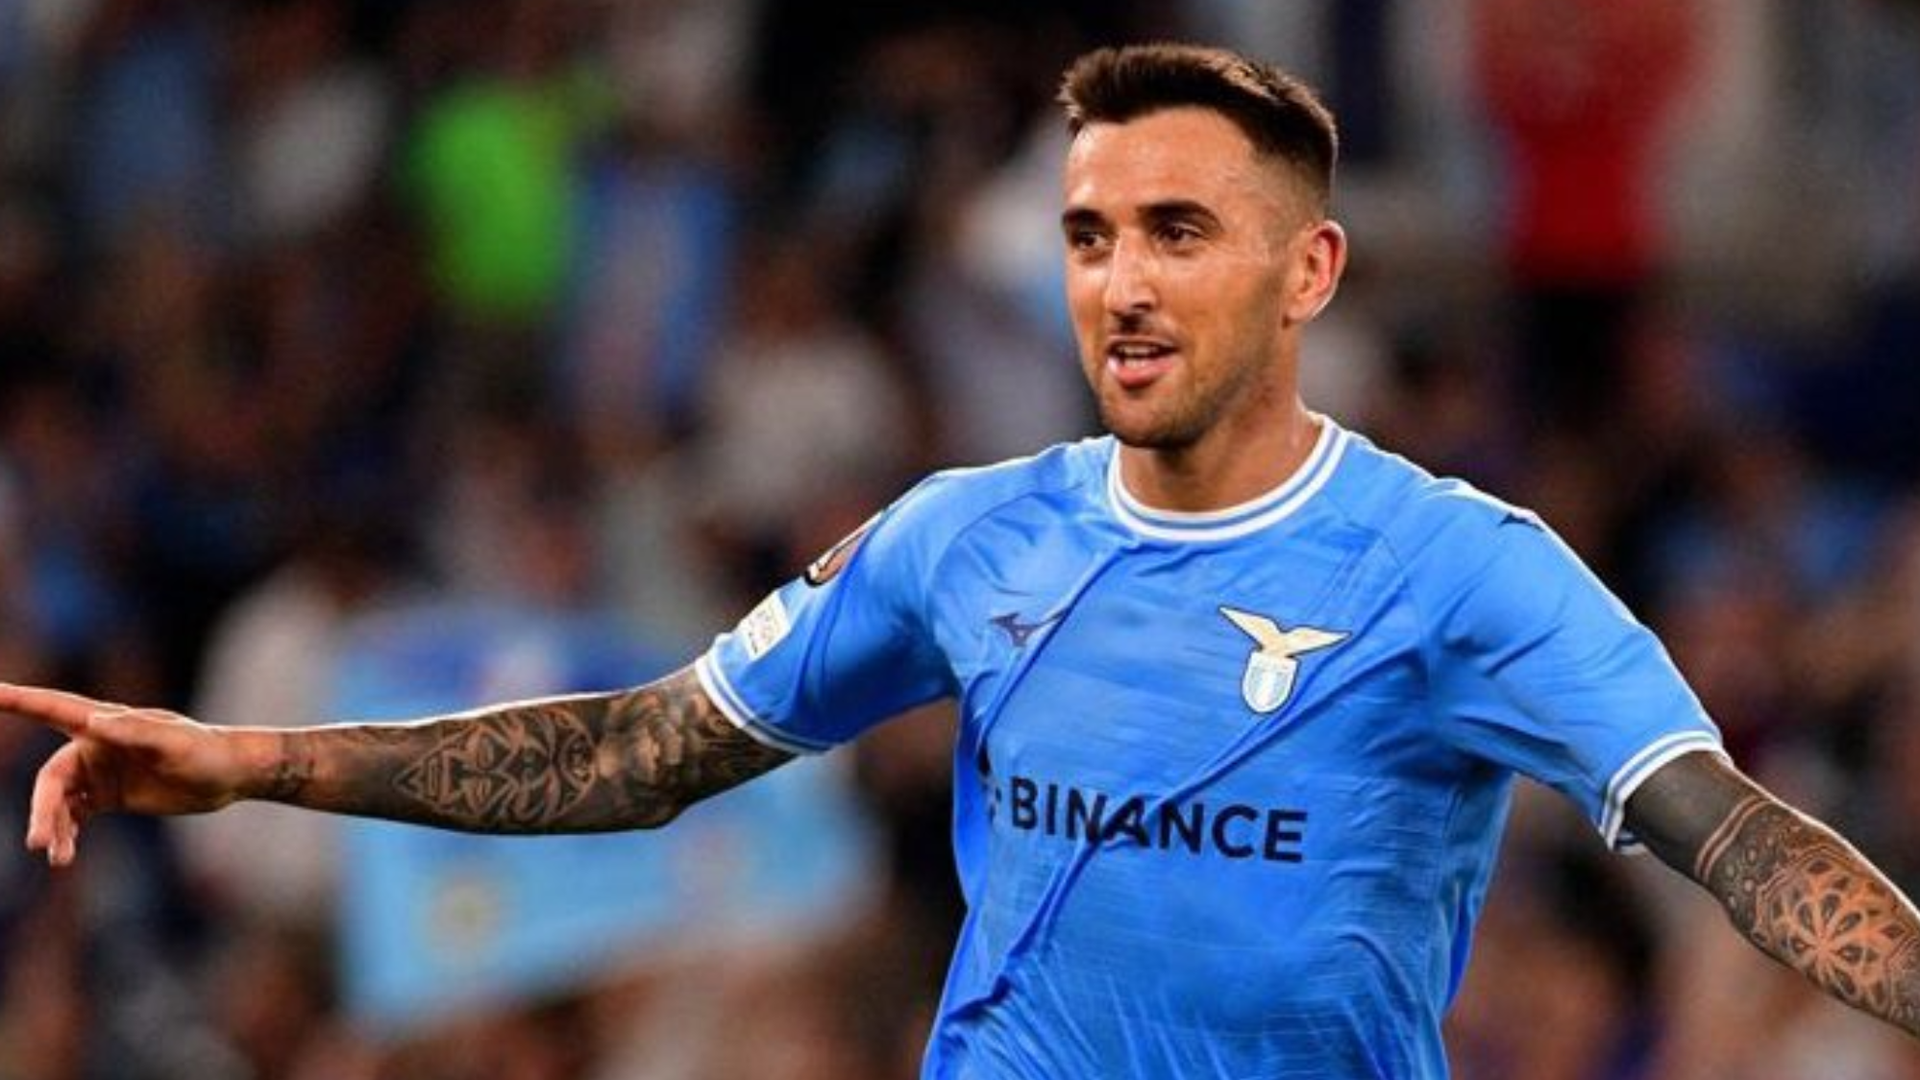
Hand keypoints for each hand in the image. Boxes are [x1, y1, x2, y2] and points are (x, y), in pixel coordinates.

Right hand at [0, 683, 254, 865]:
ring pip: (59, 801)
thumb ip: (134, 731)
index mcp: (105, 723)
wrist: (228, 776)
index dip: (18, 699)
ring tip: (57, 857)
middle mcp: (95, 745)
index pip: (52, 708)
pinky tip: (64, 855)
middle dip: (42, 809)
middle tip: (37, 842)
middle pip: (52, 778)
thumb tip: (94, 722)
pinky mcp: (107, 797)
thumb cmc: (203, 751)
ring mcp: (99, 772)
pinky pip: (74, 816)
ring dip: (53, 827)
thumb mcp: (173, 742)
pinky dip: (66, 833)